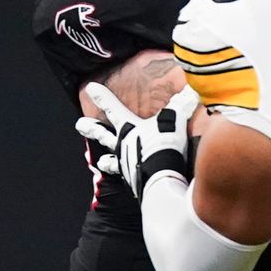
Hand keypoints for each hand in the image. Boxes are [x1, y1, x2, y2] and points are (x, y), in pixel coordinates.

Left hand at [77, 82, 197, 199]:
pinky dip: (128, 179)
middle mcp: (123, 146)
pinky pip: (128, 179)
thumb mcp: (174, 120)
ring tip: (100, 163)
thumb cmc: (163, 145)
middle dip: (92, 129)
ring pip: (113, 162)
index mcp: (129, 129)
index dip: (102, 97)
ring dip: (107, 162)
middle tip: (79, 124)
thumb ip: (181, 105)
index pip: (113, 108)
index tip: (90, 89)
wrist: (161, 178)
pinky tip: (129, 181)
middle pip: (104, 136)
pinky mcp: (134, 182)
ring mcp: (126, 165)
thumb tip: (192, 90)